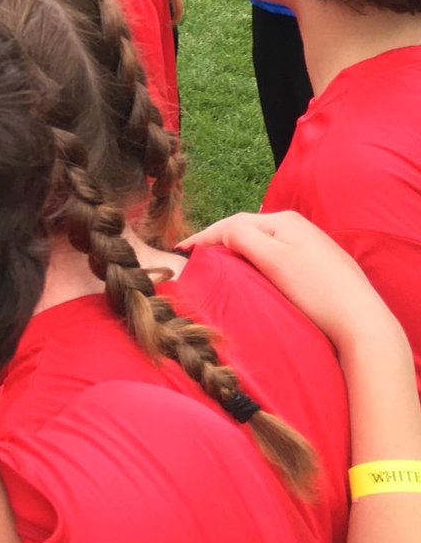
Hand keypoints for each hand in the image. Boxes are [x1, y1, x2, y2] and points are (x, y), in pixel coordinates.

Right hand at [179, 210, 389, 351]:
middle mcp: (298, 226)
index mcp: (284, 220)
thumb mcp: (272, 260)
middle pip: (248, 229)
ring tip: (217, 262)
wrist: (361, 322)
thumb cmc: (315, 290)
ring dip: (238, 250)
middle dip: (220, 240)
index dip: (205, 236)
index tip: (180, 249)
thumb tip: (225, 234)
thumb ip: (243, 238)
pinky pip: (276, 254)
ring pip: (262, 242)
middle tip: (195, 255)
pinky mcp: (318, 264)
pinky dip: (257, 260)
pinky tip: (251, 271)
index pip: (233, 223)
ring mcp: (310, 245)